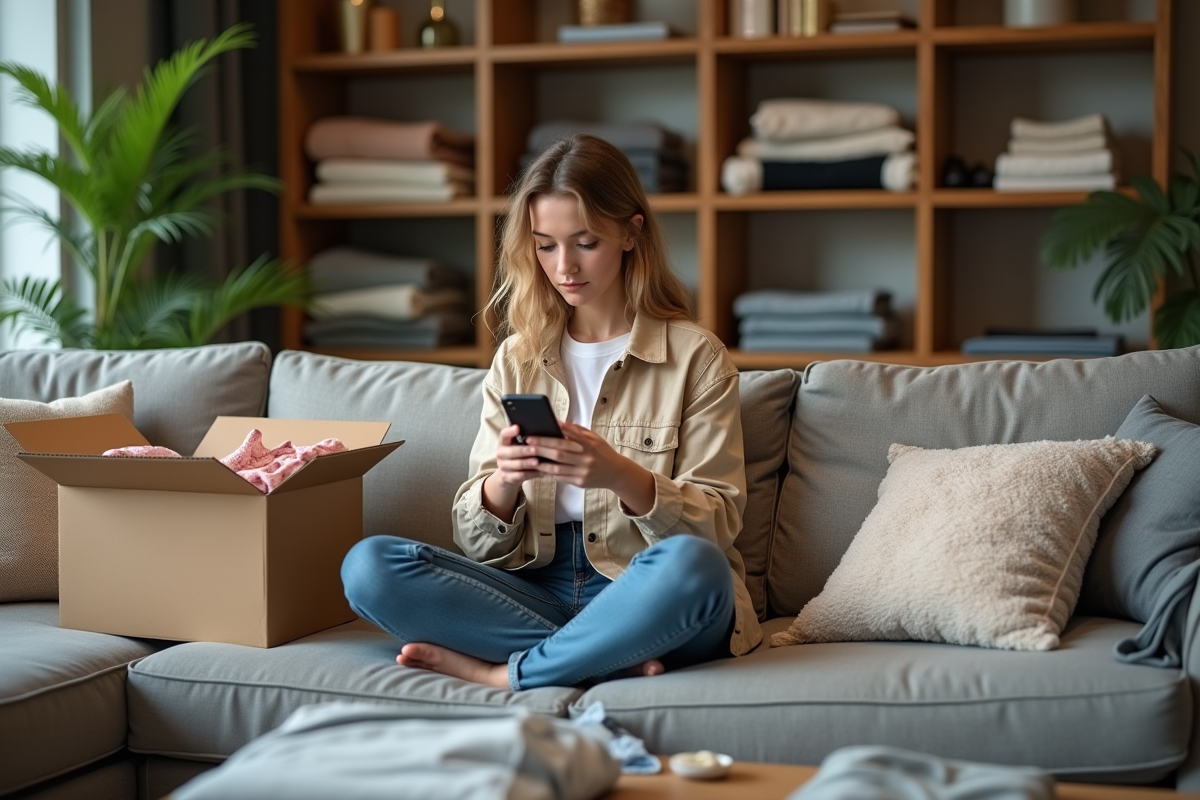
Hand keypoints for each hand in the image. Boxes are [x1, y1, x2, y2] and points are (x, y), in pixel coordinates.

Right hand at [481, 424, 541, 520]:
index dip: (510, 431)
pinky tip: (541, 472)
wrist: (510, 475)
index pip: (504, 434)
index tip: (518, 428)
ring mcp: (503, 466)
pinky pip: (520, 475)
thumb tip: (545, 429)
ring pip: (517, 464)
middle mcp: (501, 453)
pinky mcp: (507, 477)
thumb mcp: (520, 446)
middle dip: (524, 450)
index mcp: (504, 442)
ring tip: (539, 461)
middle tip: (535, 449)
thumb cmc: (520, 456)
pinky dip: (532, 474)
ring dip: (528, 463)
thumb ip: (528, 439)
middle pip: (511, 451)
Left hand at [528, 422, 655, 515]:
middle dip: (541, 447)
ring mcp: (583, 472)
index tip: (537, 430)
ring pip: (558, 468)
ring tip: (529, 457)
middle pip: (559, 453)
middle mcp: (586, 458)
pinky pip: (561, 478)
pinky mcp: (580, 483)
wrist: (616, 473)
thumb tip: (559, 423)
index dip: (551, 434)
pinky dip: (549, 473)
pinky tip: (539, 468)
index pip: (568, 437)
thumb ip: (577, 431)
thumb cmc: (602, 452)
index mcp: (590, 444)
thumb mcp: (594, 438)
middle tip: (527, 442)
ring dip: (542, 462)